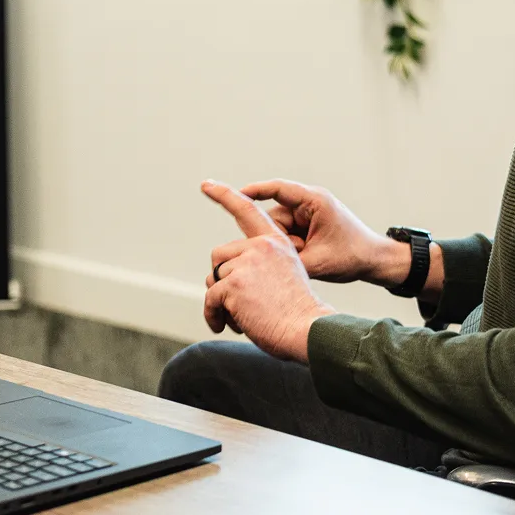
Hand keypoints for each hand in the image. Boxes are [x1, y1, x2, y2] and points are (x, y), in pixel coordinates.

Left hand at [202, 180, 335, 362]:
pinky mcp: (234, 283)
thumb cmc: (299, 314)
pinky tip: (225, 326)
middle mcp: (261, 246)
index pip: (248, 211)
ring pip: (214, 279)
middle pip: (220, 256)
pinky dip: (212, 315)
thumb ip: (260, 265)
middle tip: (239, 305)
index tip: (206, 184)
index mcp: (275, 242)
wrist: (308, 331)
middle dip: (222, 281)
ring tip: (243, 318)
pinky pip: (210, 298)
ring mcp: (247, 263)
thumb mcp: (285, 276)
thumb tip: (222, 274)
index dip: (225, 195)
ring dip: (221, 302)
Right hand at [239, 179, 405, 286]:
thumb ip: (285, 261)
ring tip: (307, 257)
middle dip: (276, 237)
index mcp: (314, 201)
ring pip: (279, 227)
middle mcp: (310, 203)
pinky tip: (303, 257)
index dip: (252, 191)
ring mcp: (309, 213)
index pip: (277, 189)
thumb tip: (256, 265)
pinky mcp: (309, 224)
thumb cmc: (353, 257)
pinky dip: (290, 246)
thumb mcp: (317, 262)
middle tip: (296, 253)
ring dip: (285, 244)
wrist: (377, 261)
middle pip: (275, 215)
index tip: (230, 194)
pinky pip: (287, 233)